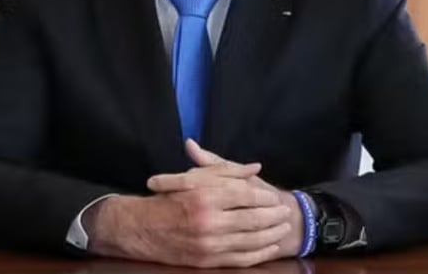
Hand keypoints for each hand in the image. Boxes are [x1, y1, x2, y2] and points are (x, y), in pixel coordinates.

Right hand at [87, 179, 290, 267]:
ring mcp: (208, 244)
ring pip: (250, 240)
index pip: (247, 196)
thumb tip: (256, 166)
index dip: (265, 197)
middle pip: (253, 219)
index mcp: (206, 196)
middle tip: (286, 212)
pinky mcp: (206, 261)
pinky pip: (240, 259)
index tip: (276, 196)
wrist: (141, 228)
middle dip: (274, 216)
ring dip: (272, 235)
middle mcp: (209, 221)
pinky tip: (271, 247)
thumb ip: (227, 170)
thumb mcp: (197, 177)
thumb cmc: (171, 198)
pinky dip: (260, 254)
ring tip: (285, 228)